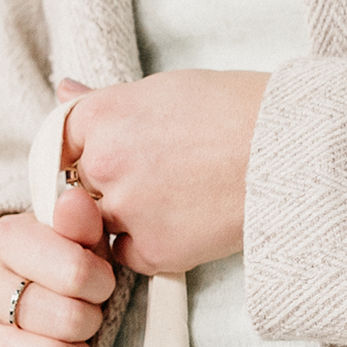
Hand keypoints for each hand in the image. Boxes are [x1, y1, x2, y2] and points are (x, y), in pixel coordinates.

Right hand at [0, 186, 114, 346]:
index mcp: (2, 238)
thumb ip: (82, 219)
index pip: (74, 272)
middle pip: (66, 321)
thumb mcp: (77, 237)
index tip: (99, 284)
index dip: (100, 283)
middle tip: (88, 318)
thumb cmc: (59, 267)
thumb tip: (74, 202)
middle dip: (91, 323)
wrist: (21, 298)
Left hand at [58, 71, 267, 276]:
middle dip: (102, 187)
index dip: (79, 154)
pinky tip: (181, 222)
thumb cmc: (234, 112)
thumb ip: (106, 102)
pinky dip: (146, 246)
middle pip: (77, 188)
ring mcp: (127, 211)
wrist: (286, 153)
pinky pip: (128, 256)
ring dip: (124, 218)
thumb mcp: (163, 89)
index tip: (98, 160)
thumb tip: (65, 92)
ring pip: (99, 226)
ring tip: (172, 199)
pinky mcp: (153, 251)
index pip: (60, 144)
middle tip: (150, 178)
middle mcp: (105, 163)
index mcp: (103, 116)